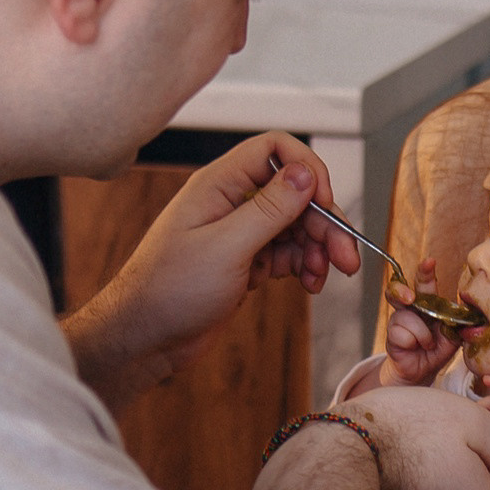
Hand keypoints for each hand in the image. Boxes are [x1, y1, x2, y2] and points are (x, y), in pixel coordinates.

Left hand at [63, 134, 362, 411]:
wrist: (144, 338)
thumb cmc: (169, 291)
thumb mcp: (227, 247)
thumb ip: (270, 208)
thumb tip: (306, 173)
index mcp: (219, 185)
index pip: (275, 150)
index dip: (307, 170)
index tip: (325, 204)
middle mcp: (231, 202)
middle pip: (294, 193)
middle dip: (323, 223)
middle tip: (345, 258)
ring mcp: (238, 232)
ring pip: (294, 225)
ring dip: (317, 248)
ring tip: (323, 277)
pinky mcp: (244, 261)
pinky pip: (285, 252)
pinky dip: (302, 265)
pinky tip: (309, 283)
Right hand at [379, 260, 461, 385]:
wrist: (423, 371)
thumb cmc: (438, 349)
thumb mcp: (453, 336)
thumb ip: (456, 323)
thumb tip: (463, 314)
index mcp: (427, 303)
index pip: (424, 283)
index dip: (425, 271)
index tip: (430, 261)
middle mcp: (410, 308)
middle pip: (398, 290)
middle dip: (401, 291)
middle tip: (409, 299)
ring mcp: (399, 321)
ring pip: (406, 317)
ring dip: (422, 334)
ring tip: (428, 344)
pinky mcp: (392, 336)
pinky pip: (401, 334)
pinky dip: (413, 343)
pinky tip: (416, 348)